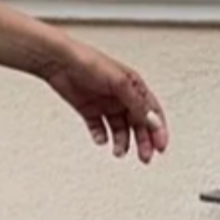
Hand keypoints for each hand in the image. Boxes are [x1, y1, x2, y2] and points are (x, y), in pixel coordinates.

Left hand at [46, 41, 169, 163]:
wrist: (59, 62)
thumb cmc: (89, 62)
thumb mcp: (119, 82)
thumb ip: (137, 103)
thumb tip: (153, 121)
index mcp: (133, 86)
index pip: (152, 111)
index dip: (159, 130)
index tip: (160, 147)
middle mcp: (121, 96)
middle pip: (138, 124)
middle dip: (143, 141)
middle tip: (144, 157)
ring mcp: (105, 104)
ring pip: (119, 129)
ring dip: (122, 142)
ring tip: (118, 151)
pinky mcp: (89, 110)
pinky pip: (99, 128)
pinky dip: (101, 136)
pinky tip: (100, 139)